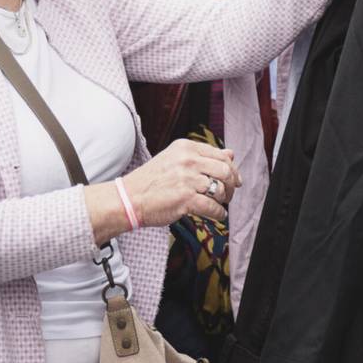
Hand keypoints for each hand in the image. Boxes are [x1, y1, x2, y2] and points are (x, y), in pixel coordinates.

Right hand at [114, 139, 238, 235]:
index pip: (221, 155)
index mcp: (185, 147)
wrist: (128, 199)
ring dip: (224, 199)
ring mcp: (187, 179)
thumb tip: (231, 153)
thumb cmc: (151, 181)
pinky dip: (219, 213)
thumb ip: (202, 156)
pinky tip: (218, 215)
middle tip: (229, 193)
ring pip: (221, 189)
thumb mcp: (175, 159)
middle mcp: (188, 160)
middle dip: (231, 184)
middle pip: (225, 170)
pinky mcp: (186, 199)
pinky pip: (213, 207)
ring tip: (219, 203)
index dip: (232, 169)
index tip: (235, 178)